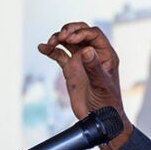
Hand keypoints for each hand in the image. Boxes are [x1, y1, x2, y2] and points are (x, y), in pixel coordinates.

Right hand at [38, 22, 132, 149]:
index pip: (93, 34)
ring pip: (68, 41)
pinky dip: (50, 50)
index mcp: (105, 54)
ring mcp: (81, 61)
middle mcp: (93, 54)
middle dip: (69, 31)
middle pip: (80, 32)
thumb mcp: (101, 85)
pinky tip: (42, 47)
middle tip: (60, 37)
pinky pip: (59, 55)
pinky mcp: (70, 69)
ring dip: (58, 38)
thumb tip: (88, 50)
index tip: (70, 39)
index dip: (81, 33)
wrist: (99, 118)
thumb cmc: (107, 103)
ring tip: (50, 42)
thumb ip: (94, 67)